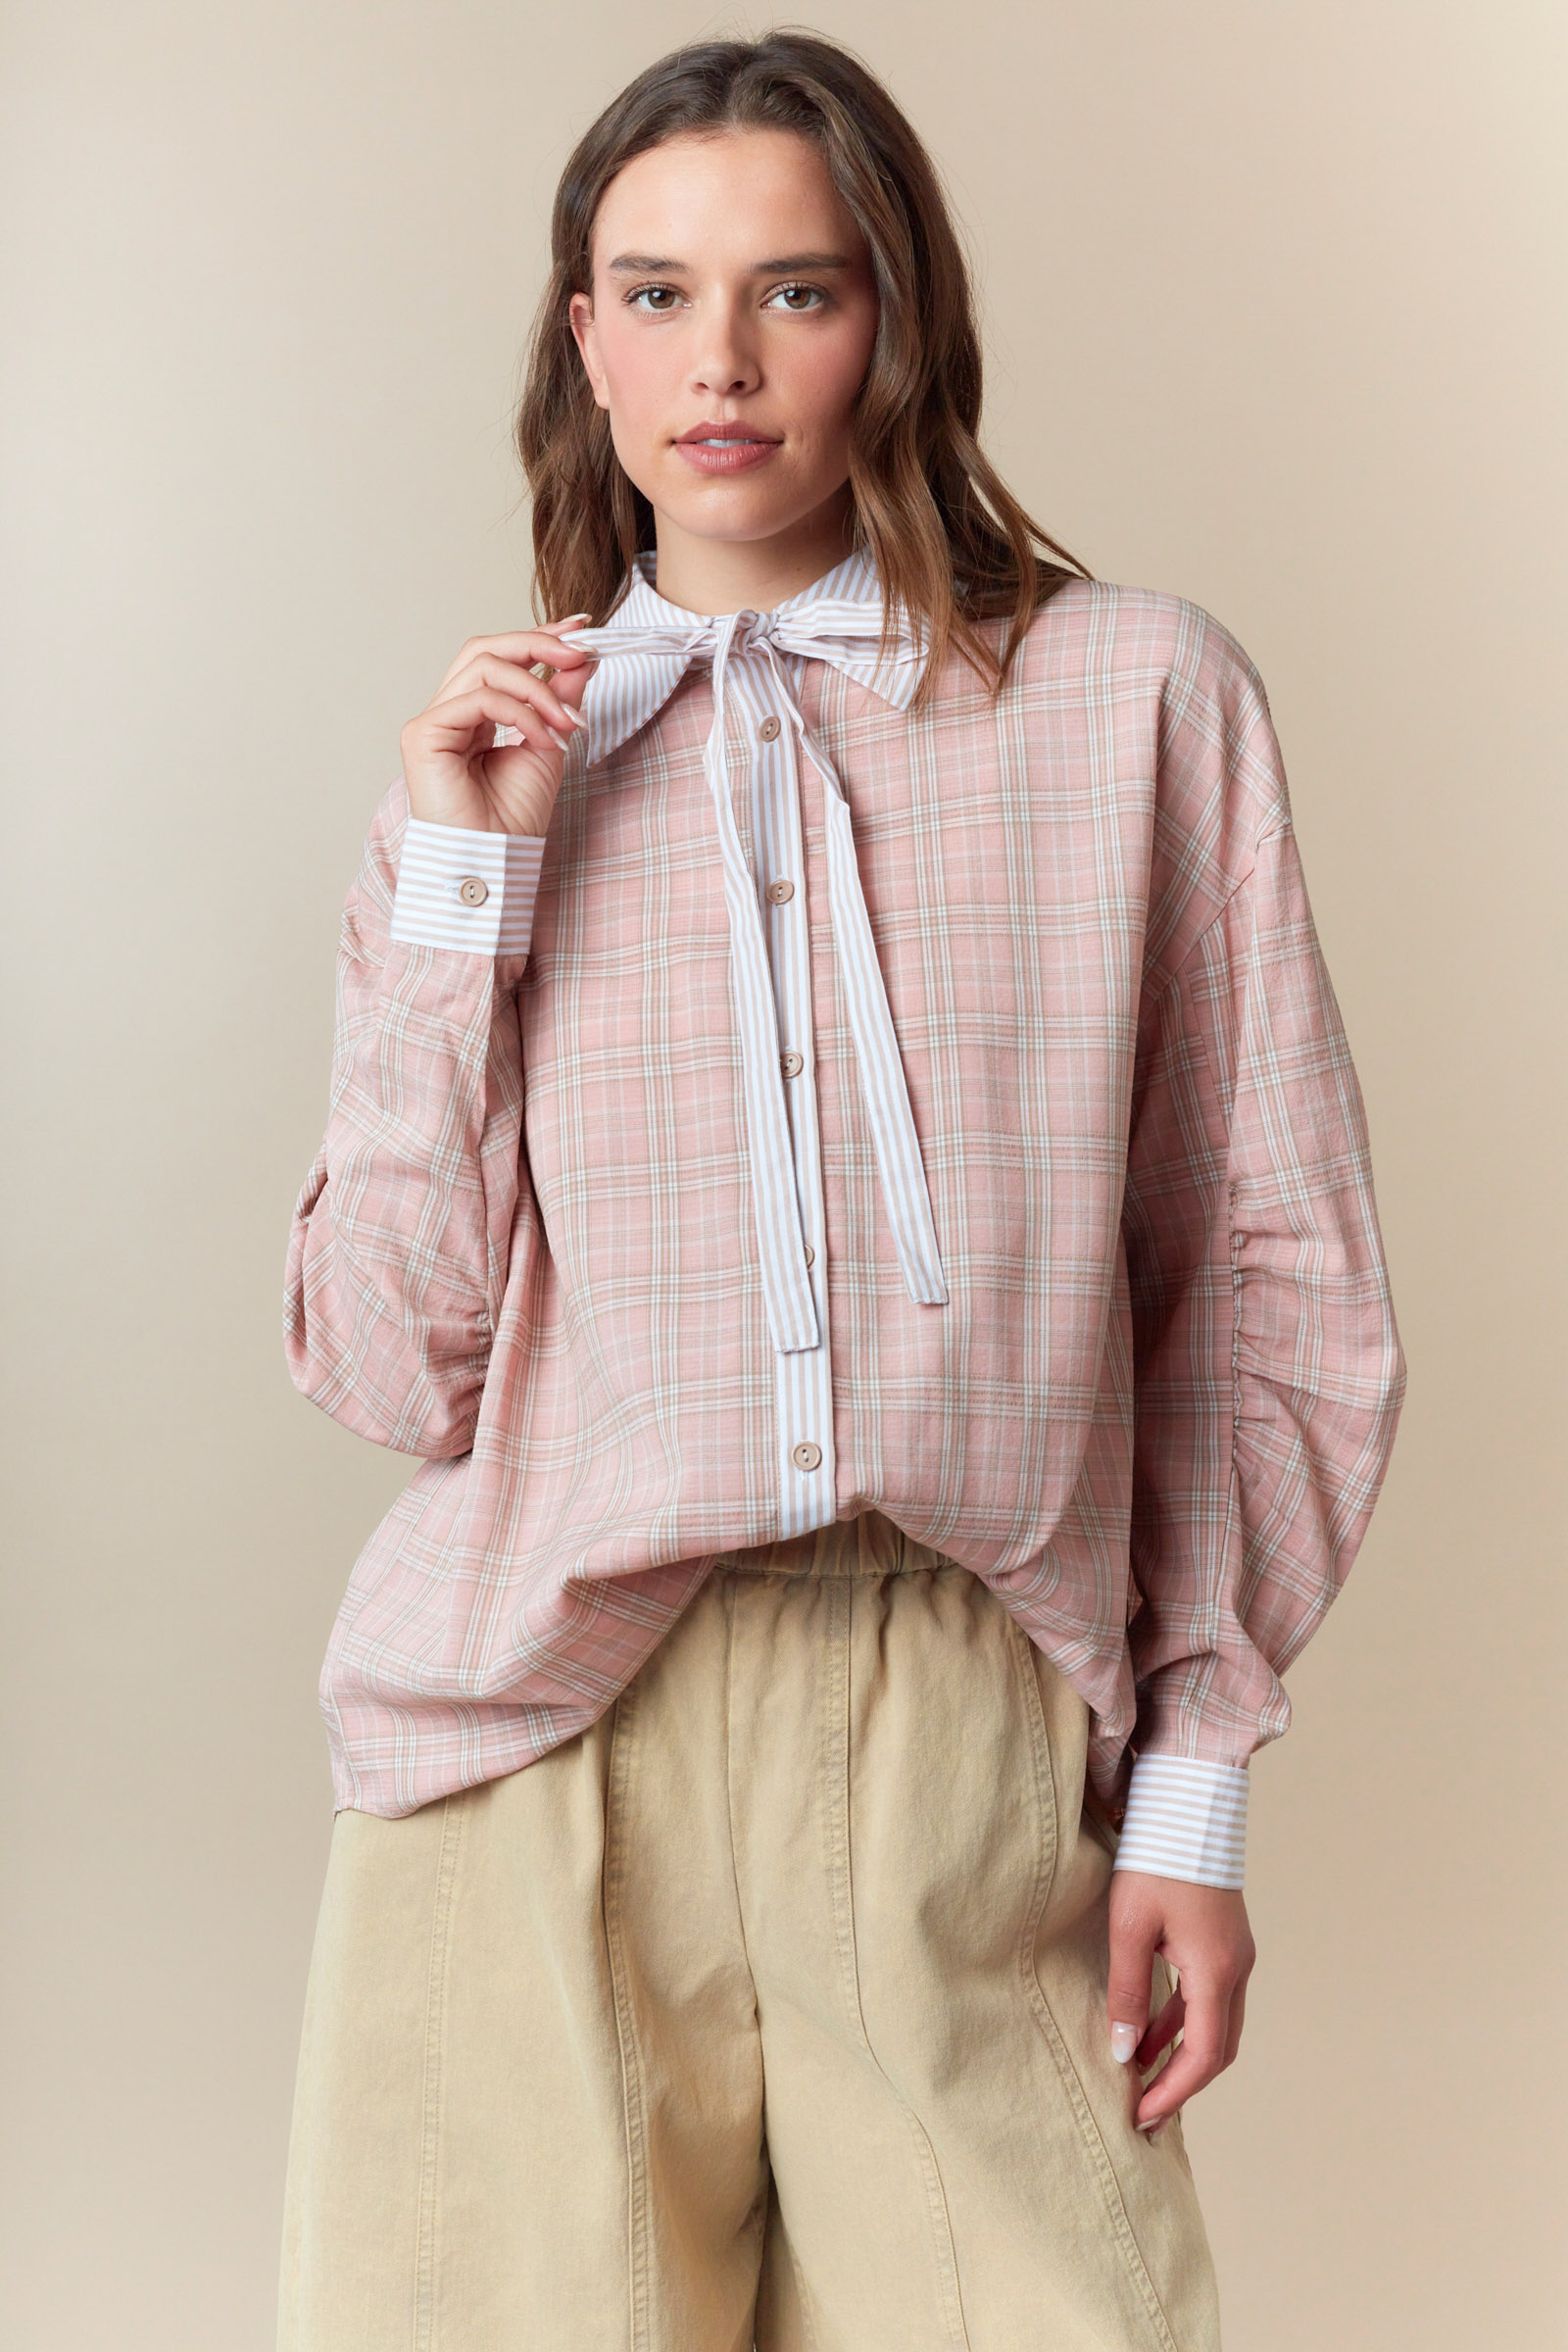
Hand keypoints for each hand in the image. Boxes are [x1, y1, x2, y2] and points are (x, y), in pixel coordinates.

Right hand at [399, 620, 597, 837]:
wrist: (494, 860)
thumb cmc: (513, 819)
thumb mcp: (549, 745)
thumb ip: (560, 700)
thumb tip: (582, 656)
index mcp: (475, 714)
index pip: (502, 657)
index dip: (539, 636)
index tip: (581, 627)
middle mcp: (450, 711)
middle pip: (487, 648)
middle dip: (538, 644)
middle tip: (581, 653)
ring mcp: (433, 720)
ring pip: (485, 667)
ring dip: (538, 688)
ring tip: (568, 722)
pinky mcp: (423, 733)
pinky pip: (479, 699)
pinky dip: (520, 712)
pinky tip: (544, 737)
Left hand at [1106, 1871, 1255, 2136]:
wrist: (1188, 1805)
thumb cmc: (1156, 1859)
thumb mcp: (1129, 1927)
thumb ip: (1128, 1992)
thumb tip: (1124, 2052)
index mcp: (1216, 1969)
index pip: (1203, 2054)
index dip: (1173, 2092)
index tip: (1141, 2116)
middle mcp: (1236, 1968)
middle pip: (1218, 2049)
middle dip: (1181, 2086)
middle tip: (1144, 2114)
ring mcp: (1235, 1956)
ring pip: (1216, 2026)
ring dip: (1182, 2056)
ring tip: (1141, 2081)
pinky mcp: (1225, 1944)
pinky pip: (1209, 2000)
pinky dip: (1183, 2025)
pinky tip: (1151, 2037)